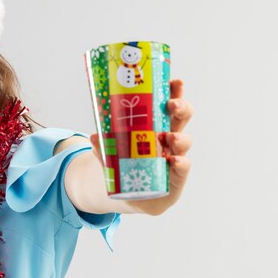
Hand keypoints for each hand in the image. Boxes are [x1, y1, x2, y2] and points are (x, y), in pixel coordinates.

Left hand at [90, 79, 192, 215]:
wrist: (132, 195)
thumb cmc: (127, 166)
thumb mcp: (112, 153)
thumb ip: (103, 147)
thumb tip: (93, 138)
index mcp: (157, 127)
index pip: (169, 106)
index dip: (175, 93)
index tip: (175, 81)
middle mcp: (170, 140)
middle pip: (182, 119)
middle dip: (181, 108)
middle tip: (172, 105)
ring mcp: (175, 157)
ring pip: (184, 142)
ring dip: (180, 137)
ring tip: (171, 138)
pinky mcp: (177, 178)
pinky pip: (183, 168)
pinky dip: (181, 163)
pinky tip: (175, 161)